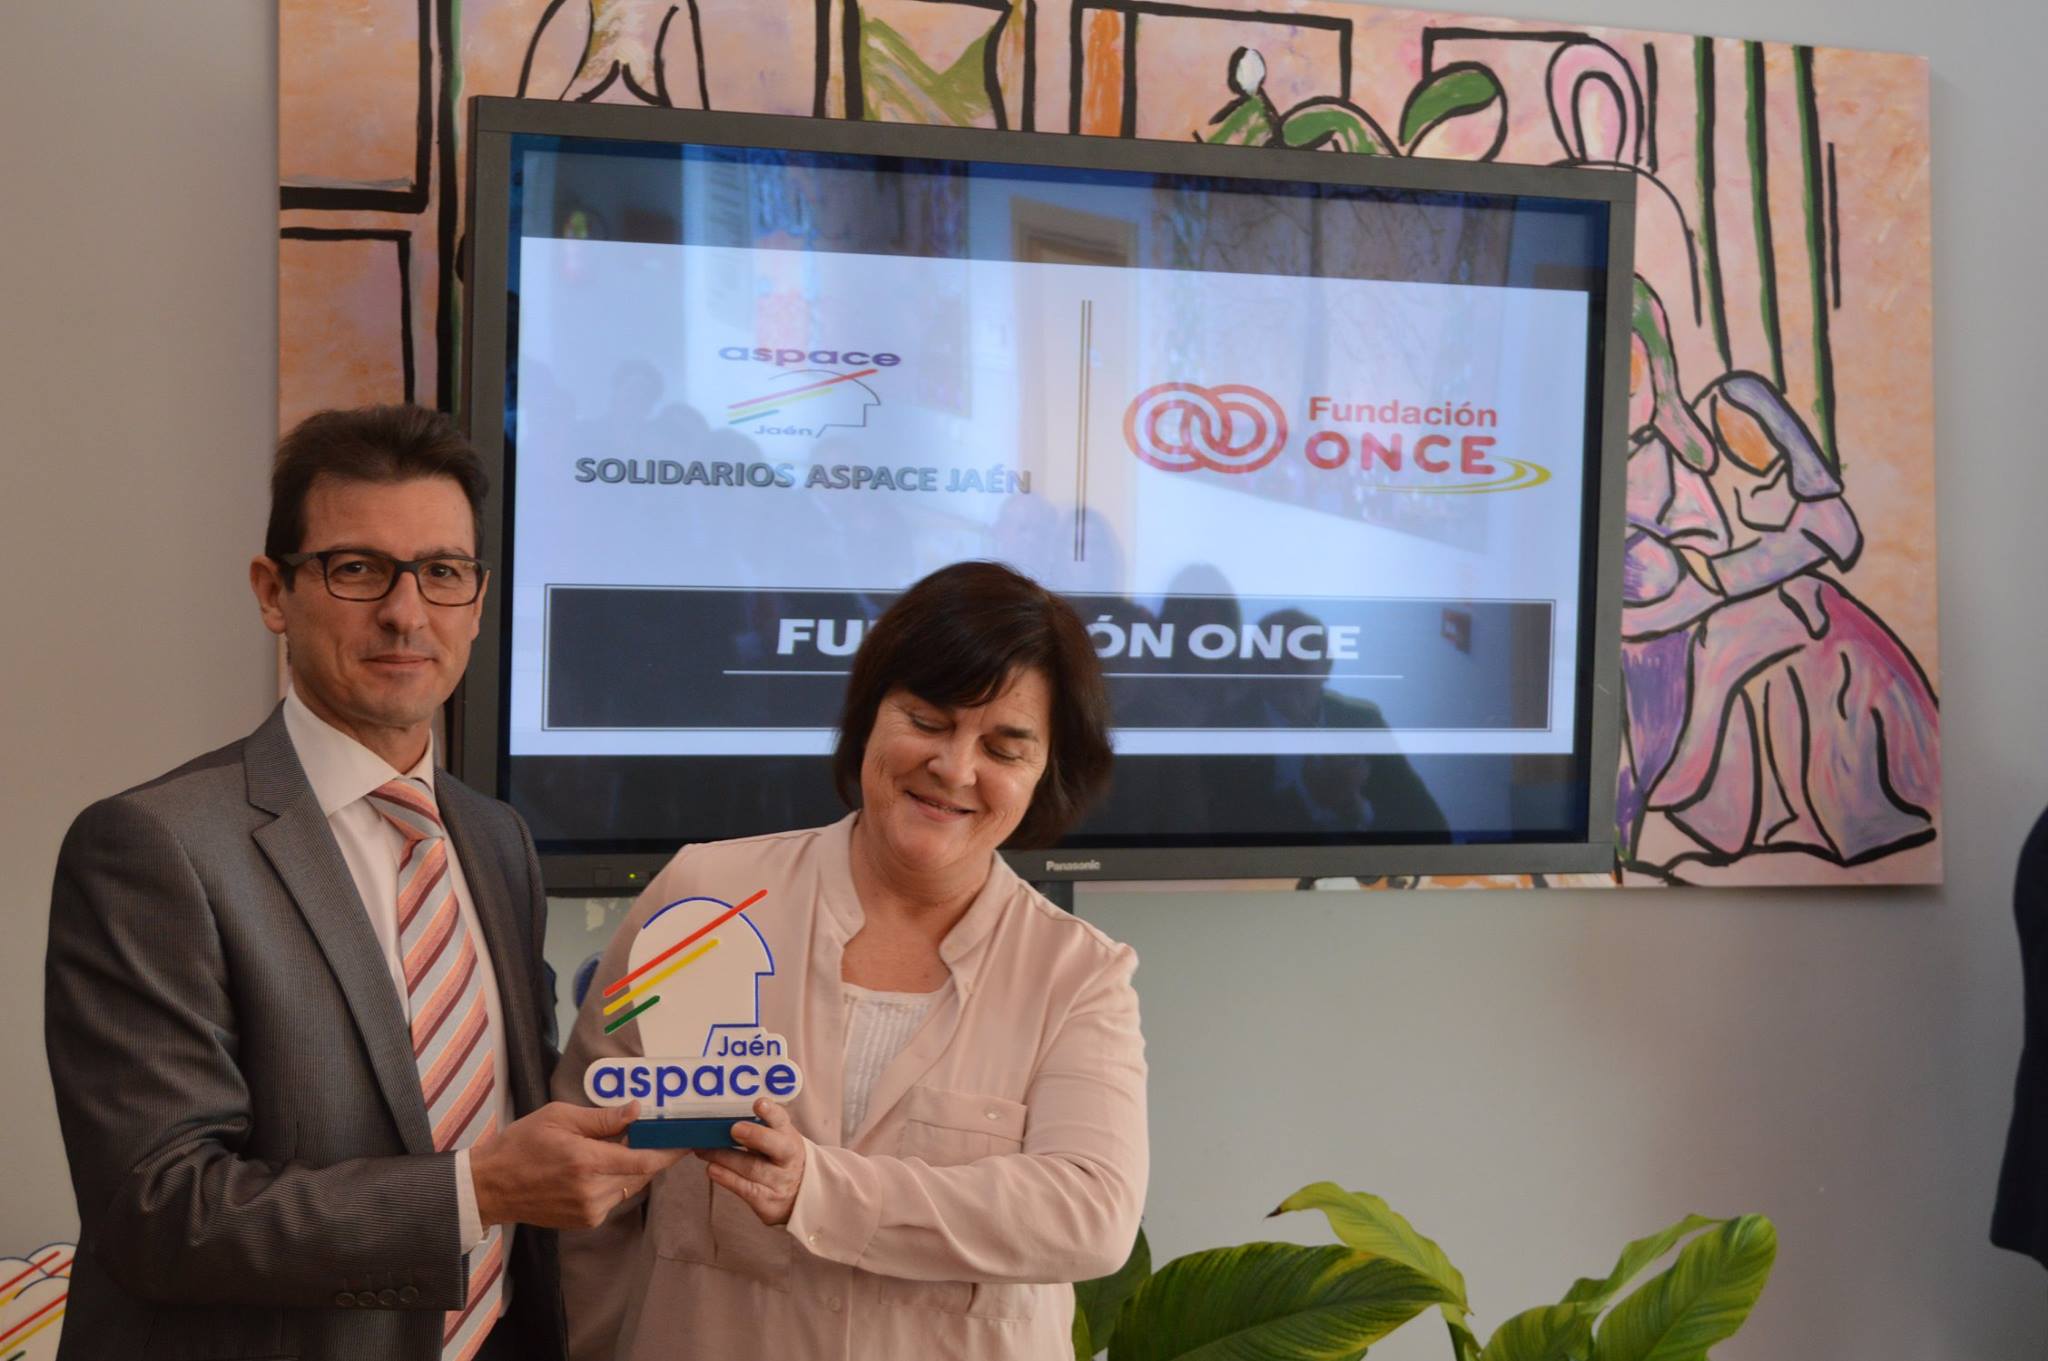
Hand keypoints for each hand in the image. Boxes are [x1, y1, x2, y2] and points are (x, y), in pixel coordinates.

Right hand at [470, 1101, 685, 1229]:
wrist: (490, 1187)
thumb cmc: (521, 1144)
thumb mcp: (559, 1117)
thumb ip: (601, 1118)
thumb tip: (636, 1111)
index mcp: (586, 1162)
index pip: (643, 1160)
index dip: (669, 1151)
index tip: (687, 1140)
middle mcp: (592, 1191)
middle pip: (641, 1173)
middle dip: (651, 1152)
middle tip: (656, 1132)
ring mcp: (589, 1210)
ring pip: (629, 1185)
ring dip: (631, 1166)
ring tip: (616, 1146)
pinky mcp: (585, 1221)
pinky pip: (614, 1197)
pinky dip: (615, 1180)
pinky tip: (597, 1166)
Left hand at [696, 1098, 805, 1225]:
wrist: (798, 1196)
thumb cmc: (777, 1160)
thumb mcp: (776, 1141)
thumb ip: (756, 1129)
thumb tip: (719, 1117)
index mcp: (789, 1136)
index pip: (782, 1121)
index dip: (771, 1112)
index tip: (759, 1103)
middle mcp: (788, 1159)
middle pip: (776, 1146)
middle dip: (755, 1136)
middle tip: (734, 1129)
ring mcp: (779, 1181)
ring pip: (753, 1168)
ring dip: (725, 1157)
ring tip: (703, 1149)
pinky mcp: (768, 1202)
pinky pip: (745, 1189)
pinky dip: (727, 1178)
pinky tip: (712, 1169)